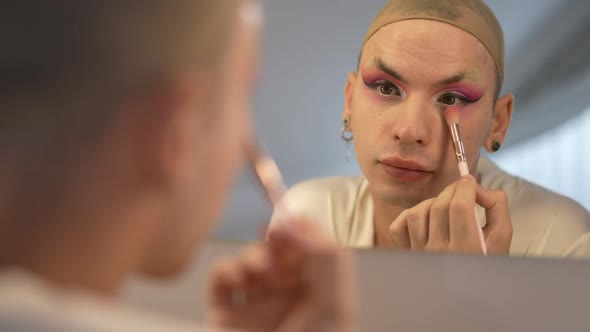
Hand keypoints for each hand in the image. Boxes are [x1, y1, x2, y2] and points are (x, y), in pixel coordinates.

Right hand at [207, 218, 354, 331]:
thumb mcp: (335, 304)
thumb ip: (324, 256)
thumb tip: (295, 220)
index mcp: (318, 291)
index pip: (308, 247)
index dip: (300, 229)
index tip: (290, 221)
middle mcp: (287, 295)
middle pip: (278, 249)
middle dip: (275, 240)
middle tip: (275, 238)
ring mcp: (255, 303)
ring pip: (250, 259)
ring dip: (253, 255)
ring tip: (260, 270)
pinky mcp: (225, 313)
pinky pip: (221, 277)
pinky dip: (227, 269)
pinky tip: (239, 279)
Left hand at [389, 176, 511, 254]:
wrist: (465, 292)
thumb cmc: (485, 261)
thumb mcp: (501, 239)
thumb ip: (497, 208)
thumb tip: (480, 188)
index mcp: (468, 250)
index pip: (460, 208)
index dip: (465, 187)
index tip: (469, 181)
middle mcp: (441, 252)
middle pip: (439, 207)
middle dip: (452, 190)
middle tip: (461, 188)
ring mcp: (420, 253)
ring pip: (417, 213)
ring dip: (432, 201)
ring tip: (445, 206)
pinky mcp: (407, 252)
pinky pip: (399, 226)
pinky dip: (410, 215)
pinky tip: (426, 218)